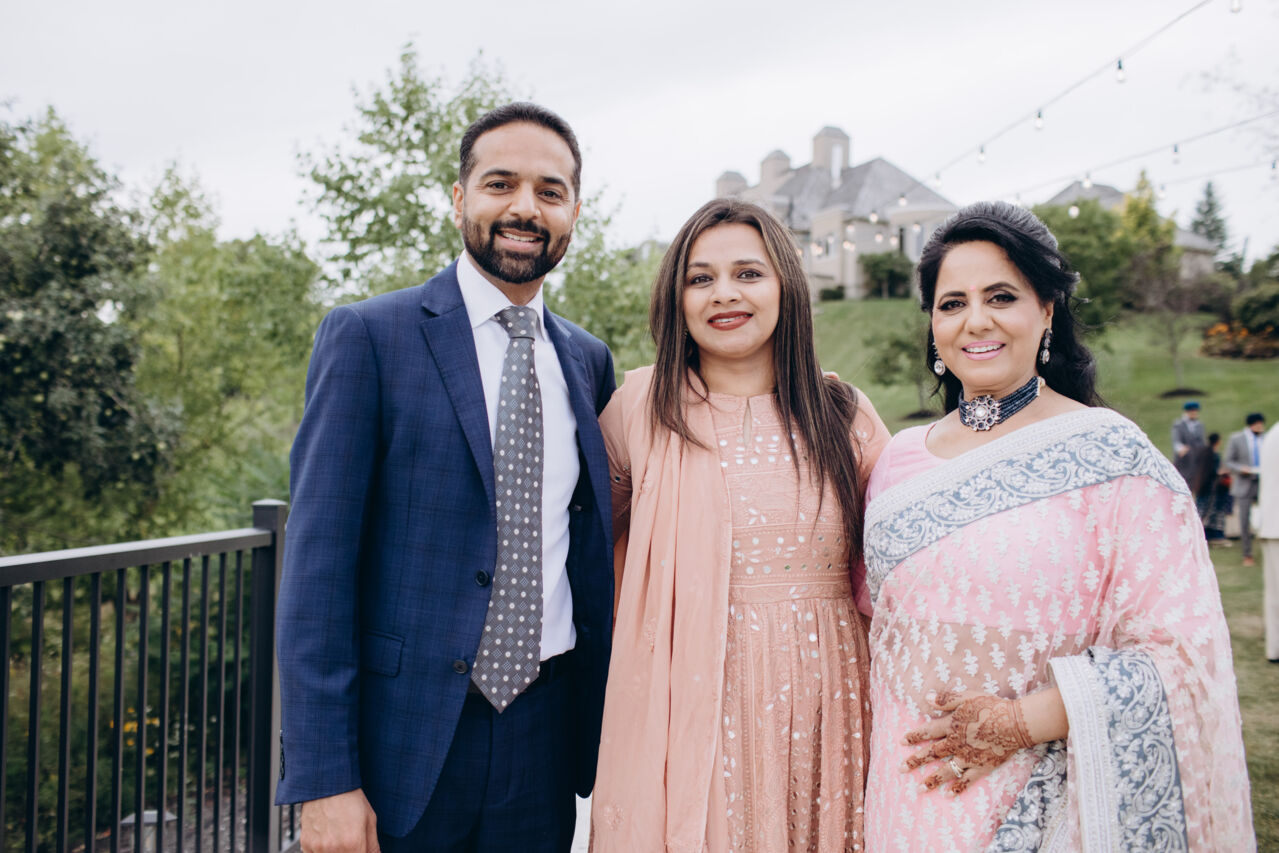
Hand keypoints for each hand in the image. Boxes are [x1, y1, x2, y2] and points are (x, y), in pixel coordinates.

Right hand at [300, 788, 379, 852]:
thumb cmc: (349, 798)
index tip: (361, 849)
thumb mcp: (369, 820)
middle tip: (351, 844)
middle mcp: (334, 848)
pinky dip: (322, 850)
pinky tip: (328, 838)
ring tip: (339, 838)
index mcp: (353, 843)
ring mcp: (318, 847)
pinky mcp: (306, 844)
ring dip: (336, 852)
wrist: (327, 783)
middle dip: (350, 852)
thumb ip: (373, 845)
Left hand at [901, 690, 1033, 795]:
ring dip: (931, 780)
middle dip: (915, 761)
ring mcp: (968, 757)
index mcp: (951, 726)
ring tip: (919, 788)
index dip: (914, 736)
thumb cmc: (991, 706)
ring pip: (946, 771)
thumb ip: (946, 699)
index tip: (901, 742)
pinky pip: (967, 780)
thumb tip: (927, 697)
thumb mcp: (966, 697)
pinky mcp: (981, 767)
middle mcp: (956, 743)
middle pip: (932, 754)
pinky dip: (957, 788)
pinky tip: (948, 794)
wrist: (1014, 723)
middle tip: (901, 768)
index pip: (927, 732)